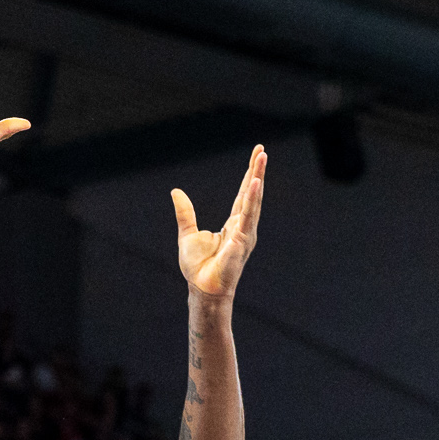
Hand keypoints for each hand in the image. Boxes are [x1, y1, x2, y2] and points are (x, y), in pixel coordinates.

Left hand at [172, 145, 265, 298]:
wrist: (201, 289)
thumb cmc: (197, 268)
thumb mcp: (187, 234)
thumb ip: (185, 212)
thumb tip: (176, 191)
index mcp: (233, 225)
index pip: (244, 194)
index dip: (250, 175)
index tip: (257, 155)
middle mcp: (243, 227)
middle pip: (252, 193)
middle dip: (257, 171)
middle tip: (262, 150)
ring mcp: (245, 233)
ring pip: (253, 201)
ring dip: (258, 179)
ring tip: (261, 159)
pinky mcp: (241, 241)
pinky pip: (248, 216)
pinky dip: (252, 199)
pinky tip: (255, 183)